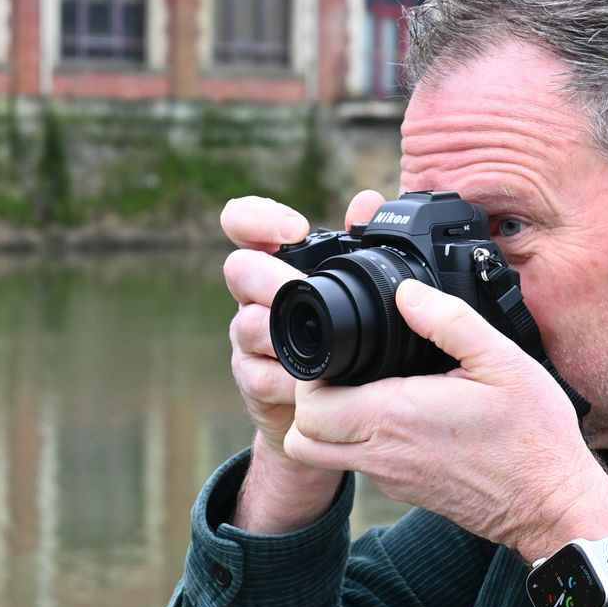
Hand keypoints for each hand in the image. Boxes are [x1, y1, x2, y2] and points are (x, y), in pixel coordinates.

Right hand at [221, 191, 385, 451]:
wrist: (330, 405)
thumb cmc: (345, 333)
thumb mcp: (357, 288)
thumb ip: (360, 241)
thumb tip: (367, 201)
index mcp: (276, 262)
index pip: (242, 222)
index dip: (257, 218)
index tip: (296, 229)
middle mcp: (254, 295)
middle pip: (239, 270)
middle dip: (271, 279)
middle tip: (302, 288)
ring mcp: (248, 337)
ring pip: (248, 325)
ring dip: (281, 334)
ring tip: (317, 343)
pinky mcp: (252, 379)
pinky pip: (258, 376)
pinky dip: (287, 381)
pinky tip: (310, 386)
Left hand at [284, 279, 607, 561]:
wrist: (551, 504)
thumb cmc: (532, 435)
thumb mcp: (502, 362)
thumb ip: (448, 320)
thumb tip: (406, 292)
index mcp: (396, 417)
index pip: (310, 406)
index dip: (311, 376)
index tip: (338, 353)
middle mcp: (383, 454)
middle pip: (303, 435)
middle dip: (309, 400)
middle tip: (342, 370)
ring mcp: (391, 478)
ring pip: (322, 456)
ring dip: (325, 425)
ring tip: (361, 390)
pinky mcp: (404, 491)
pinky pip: (357, 465)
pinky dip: (355, 442)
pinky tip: (392, 414)